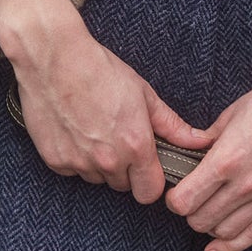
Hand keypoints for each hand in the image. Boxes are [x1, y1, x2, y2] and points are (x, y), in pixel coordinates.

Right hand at [0, 0, 209, 202]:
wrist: (53, 57)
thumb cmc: (99, 69)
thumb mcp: (143, 93)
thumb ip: (171, 125)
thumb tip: (198, 142)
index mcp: (135, 146)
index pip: (150, 192)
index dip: (150, 180)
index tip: (147, 166)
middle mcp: (108, 161)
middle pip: (123, 185)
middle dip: (125, 168)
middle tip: (117, 136)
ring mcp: (79, 163)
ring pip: (97, 178)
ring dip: (99, 163)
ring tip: (93, 128)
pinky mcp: (56, 161)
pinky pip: (72, 170)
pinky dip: (75, 156)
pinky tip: (74, 129)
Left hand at [163, 32, 251, 250]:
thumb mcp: (231, 115)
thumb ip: (208, 140)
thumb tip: (192, 152)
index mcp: (226, 159)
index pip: (185, 200)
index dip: (174, 200)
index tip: (174, 193)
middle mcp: (245, 185)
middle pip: (201, 220)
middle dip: (190, 213)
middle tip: (190, 201)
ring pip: (224, 232)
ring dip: (209, 227)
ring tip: (207, 214)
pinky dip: (230, 247)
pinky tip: (216, 250)